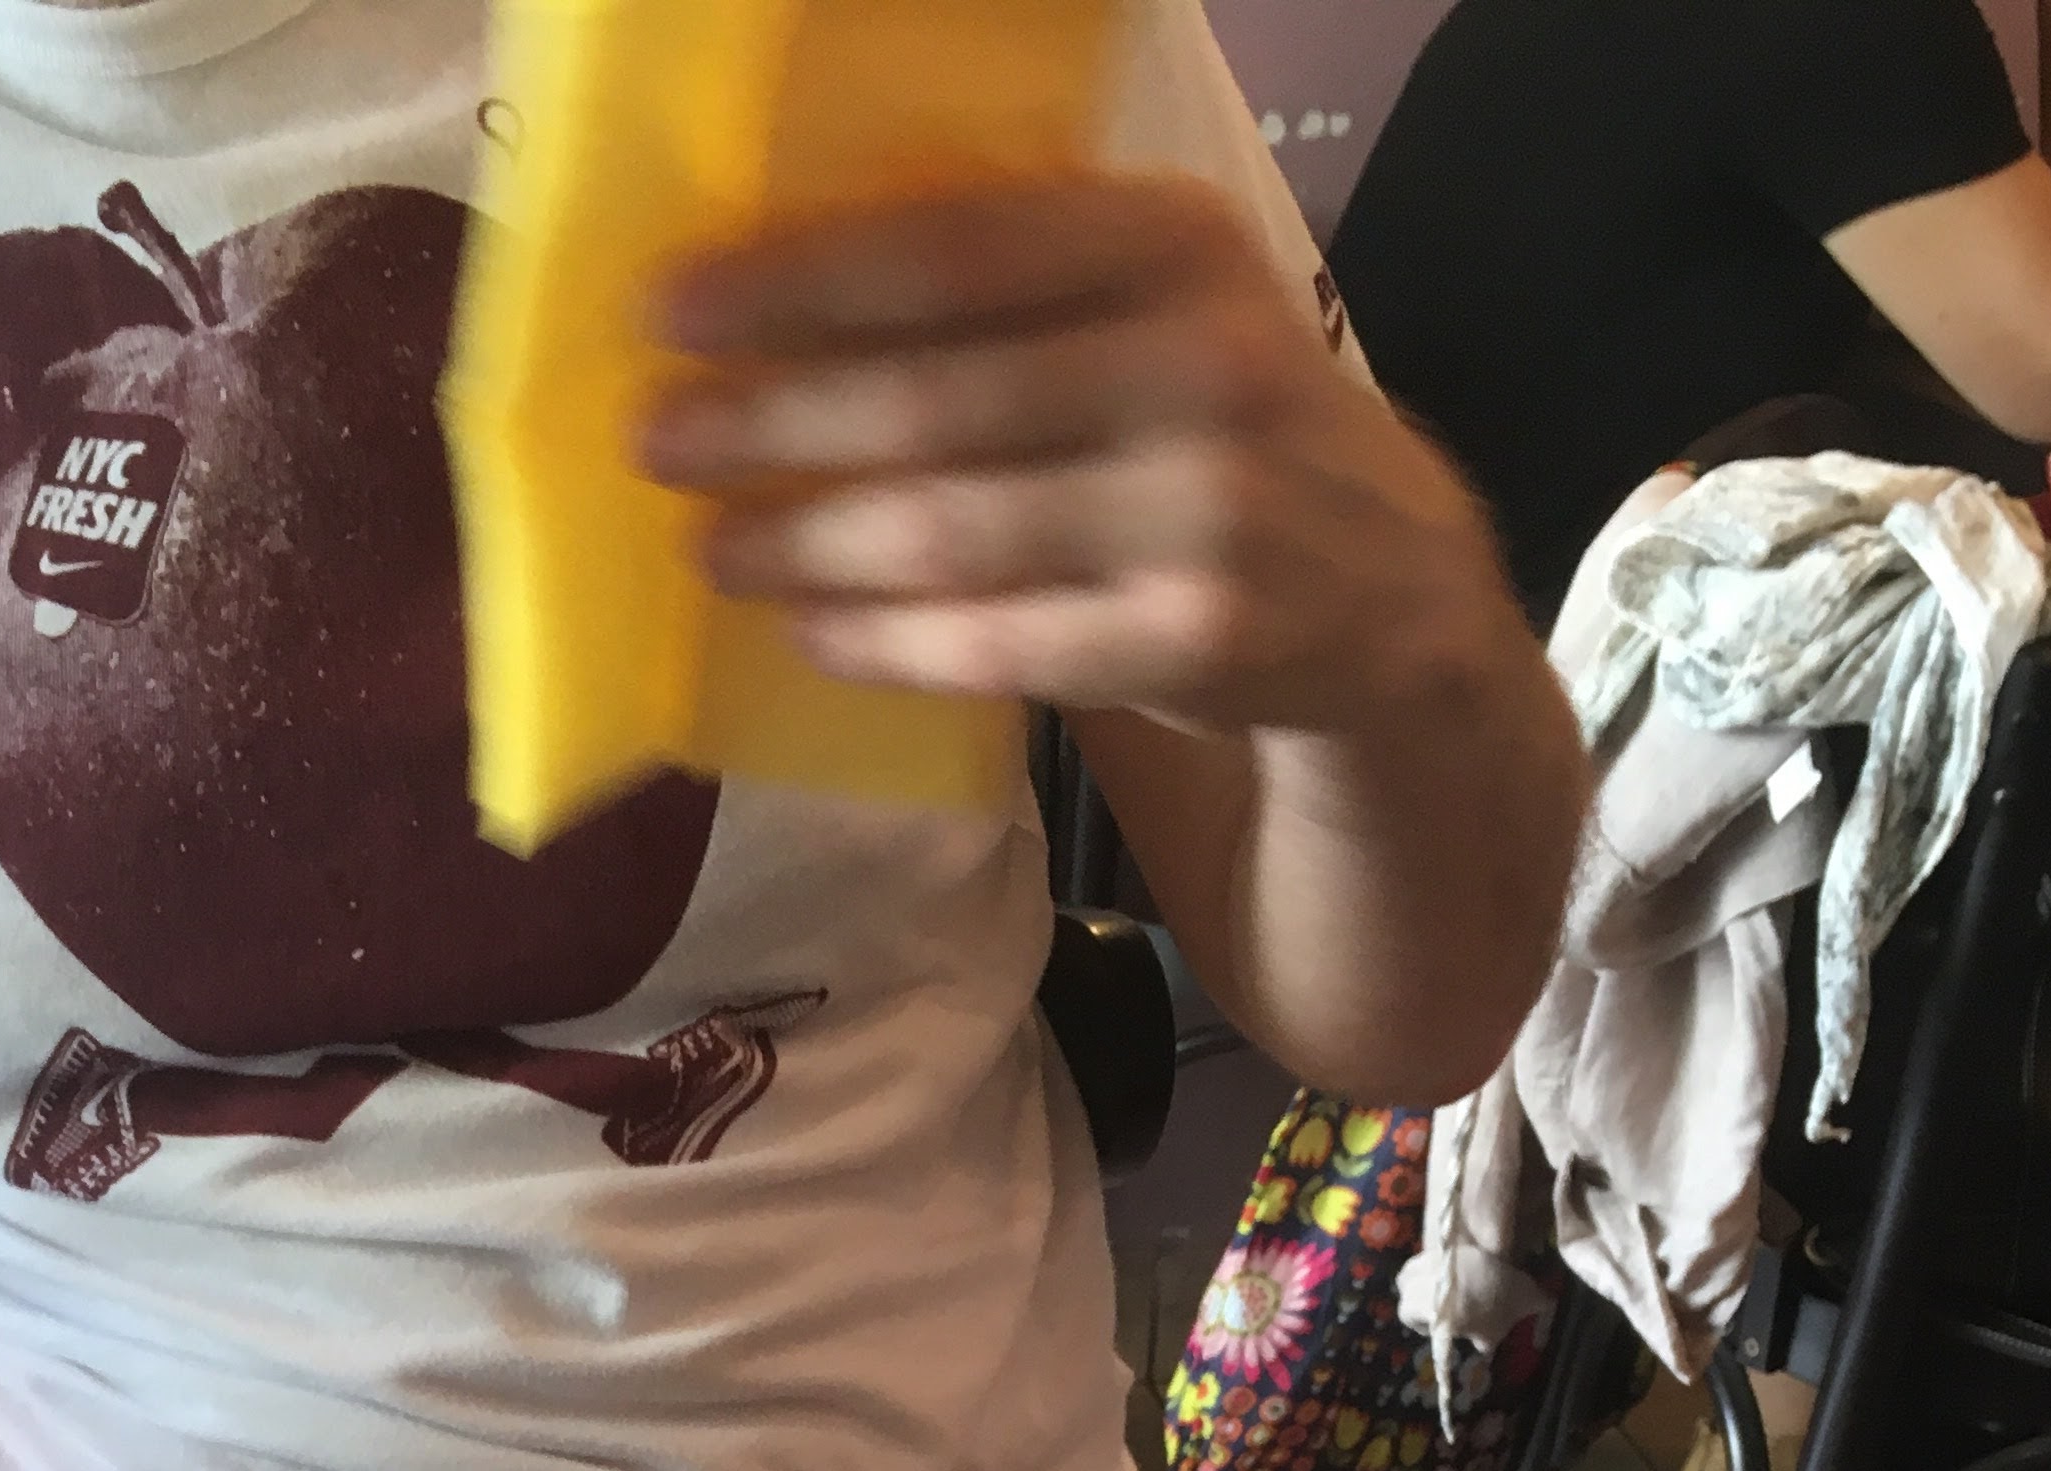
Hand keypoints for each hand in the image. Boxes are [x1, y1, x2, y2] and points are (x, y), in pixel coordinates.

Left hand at [644, 175, 1516, 747]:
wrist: (1389, 581)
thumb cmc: (1222, 425)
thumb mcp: (1158, 306)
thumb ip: (1022, 290)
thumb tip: (787, 302)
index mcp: (1174, 243)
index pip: (953, 253)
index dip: (798, 283)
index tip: (669, 310)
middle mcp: (1200, 365)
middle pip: (934, 402)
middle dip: (772, 425)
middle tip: (661, 440)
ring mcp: (1204, 513)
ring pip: (952, 533)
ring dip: (808, 544)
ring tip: (713, 545)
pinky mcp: (1192, 640)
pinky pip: (999, 646)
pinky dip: (889, 642)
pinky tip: (810, 631)